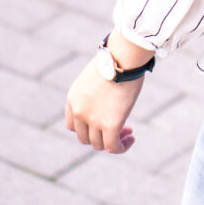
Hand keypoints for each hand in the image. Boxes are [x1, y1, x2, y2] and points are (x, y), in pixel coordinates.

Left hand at [64, 31, 153, 153]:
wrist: (122, 57)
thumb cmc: (115, 59)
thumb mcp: (98, 75)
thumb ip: (97, 90)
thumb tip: (110, 92)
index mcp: (73, 99)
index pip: (73, 124)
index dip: (88, 127)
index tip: (103, 121)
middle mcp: (79, 112)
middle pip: (85, 137)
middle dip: (101, 135)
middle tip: (120, 127)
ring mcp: (93, 120)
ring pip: (98, 144)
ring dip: (113, 141)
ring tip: (128, 133)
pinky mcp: (110, 125)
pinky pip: (113, 146)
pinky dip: (121, 147)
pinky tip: (131, 139)